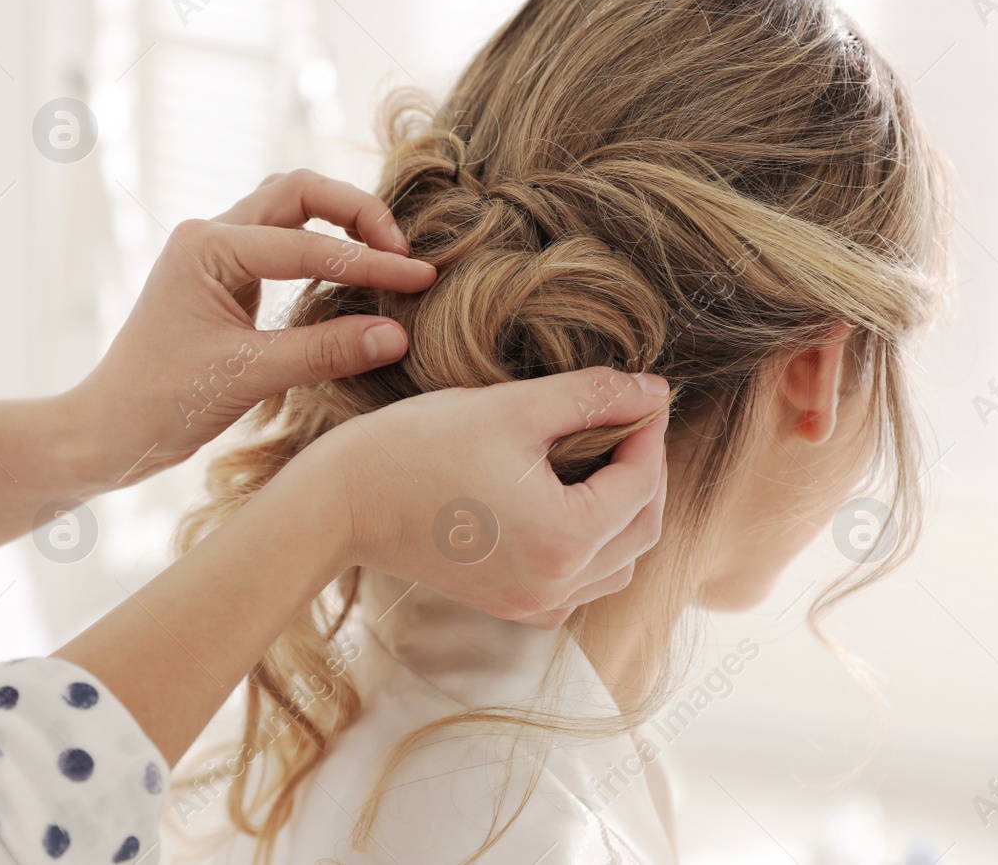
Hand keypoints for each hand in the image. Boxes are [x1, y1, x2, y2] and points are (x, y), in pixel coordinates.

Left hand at [69, 169, 436, 485]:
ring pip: (290, 211)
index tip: (420, 280)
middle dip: (357, 214)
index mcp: (207, 246)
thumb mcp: (247, 377)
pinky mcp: (223, 279)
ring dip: (340, 225)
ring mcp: (214, 254)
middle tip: (404, 254)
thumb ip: (324, 352)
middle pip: (299, 192)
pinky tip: (352, 278)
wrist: (107, 431)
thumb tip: (397, 333)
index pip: (308, 244)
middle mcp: (209, 235)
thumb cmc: (161, 403)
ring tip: (387, 257)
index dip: (370, 263)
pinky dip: (322, 251)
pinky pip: (283, 245)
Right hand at [284, 367, 670, 626]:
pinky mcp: (511, 607)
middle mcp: (558, 586)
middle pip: (642, 530)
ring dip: (626, 513)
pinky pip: (582, 584)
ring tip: (607, 460)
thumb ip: (591, 396)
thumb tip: (655, 391)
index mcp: (565, 538)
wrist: (343, 502)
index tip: (643, 395)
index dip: (650, 432)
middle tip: (631, 422)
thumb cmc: (417, 446)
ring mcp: (533, 604)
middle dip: (646, 473)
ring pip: (619, 563)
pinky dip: (595, 546)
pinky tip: (572, 503)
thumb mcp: (512, 407)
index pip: (642, 482)